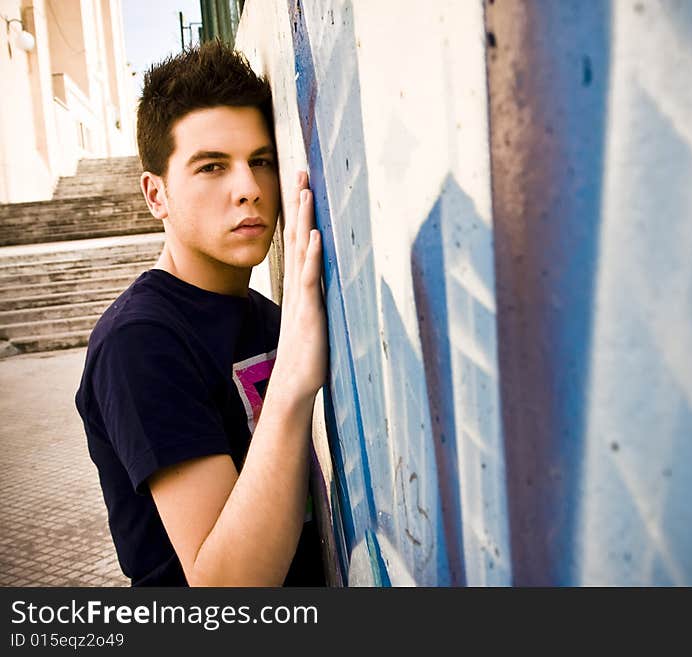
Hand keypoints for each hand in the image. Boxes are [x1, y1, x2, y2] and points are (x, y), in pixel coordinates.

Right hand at [273, 170, 327, 404]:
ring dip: (305, 222)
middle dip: (299, 204)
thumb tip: (327, 280)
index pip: (299, 239)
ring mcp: (303, 297)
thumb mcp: (315, 317)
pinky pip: (310, 279)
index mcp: (301, 284)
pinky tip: (317, 236)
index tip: (302, 184)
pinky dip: (313, 257)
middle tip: (300, 171)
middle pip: (298, 236)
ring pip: (302, 251)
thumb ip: (320, 296)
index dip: (299, 212)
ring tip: (306, 193)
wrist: (296, 384)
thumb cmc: (308, 352)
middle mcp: (300, 285)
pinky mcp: (309, 312)